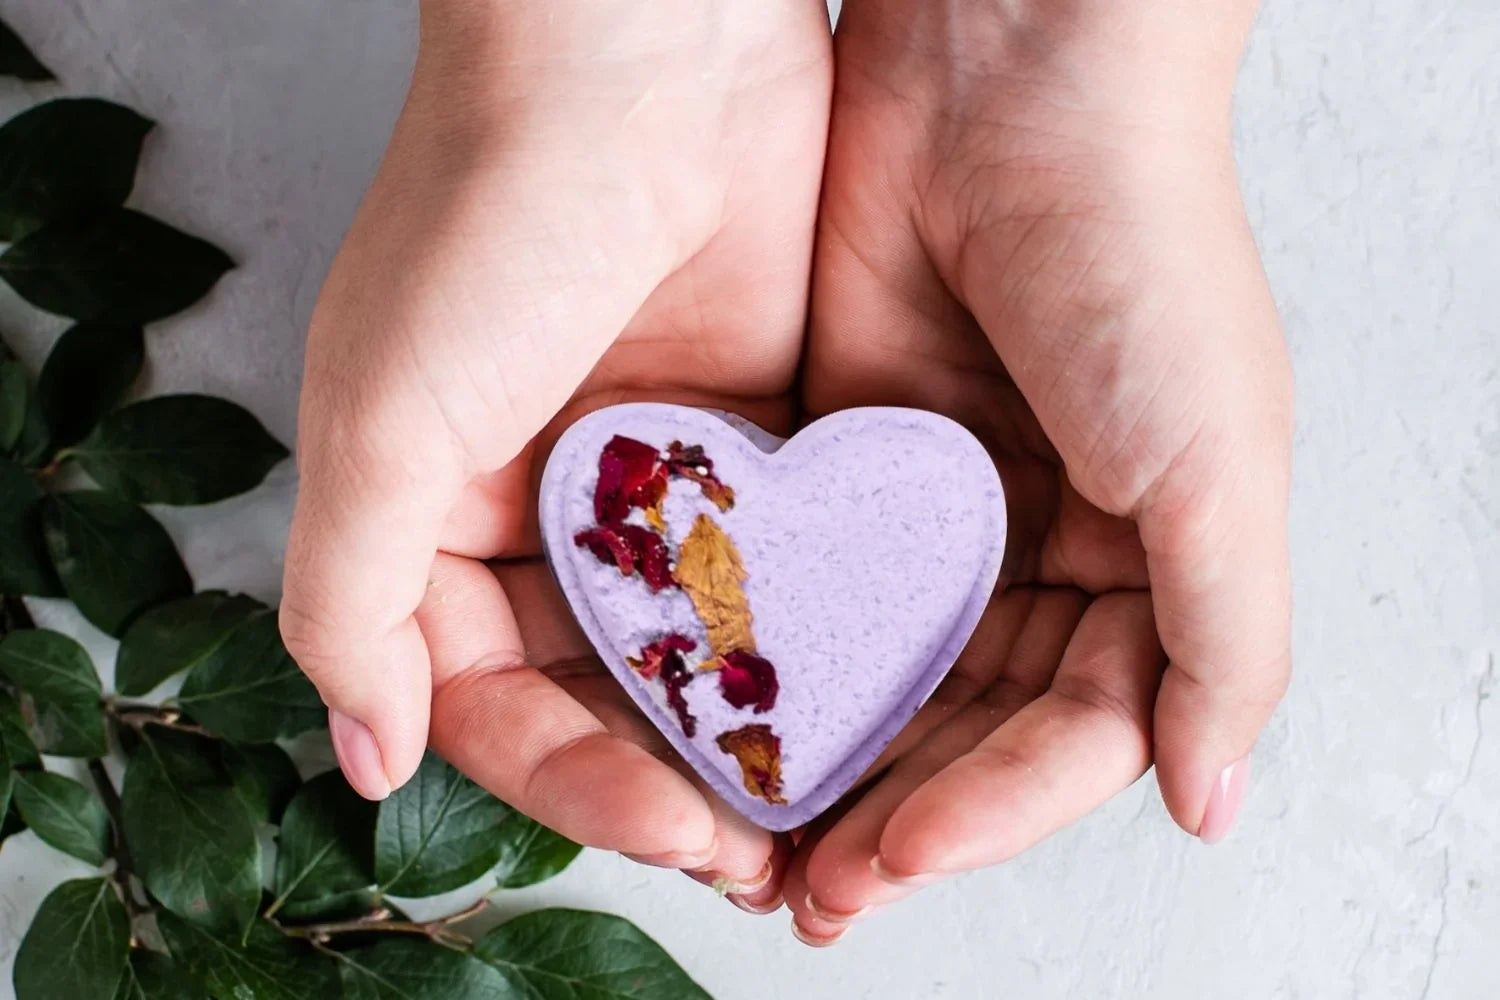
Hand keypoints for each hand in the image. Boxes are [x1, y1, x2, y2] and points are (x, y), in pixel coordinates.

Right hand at [281, 0, 830, 898]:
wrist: (643, 55)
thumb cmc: (490, 218)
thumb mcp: (382, 418)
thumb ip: (354, 596)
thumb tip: (363, 755)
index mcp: (438, 520)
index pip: (494, 700)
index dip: (572, 784)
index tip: (670, 831)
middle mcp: (545, 513)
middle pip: (605, 692)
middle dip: (671, 781)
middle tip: (760, 855)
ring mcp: (653, 483)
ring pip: (696, 646)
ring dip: (746, 731)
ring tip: (820, 811)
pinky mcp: (751, 441)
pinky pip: (775, 567)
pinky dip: (805, 636)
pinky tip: (859, 699)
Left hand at [786, 0, 1291, 940]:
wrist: (1009, 81)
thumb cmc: (1139, 254)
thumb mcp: (1217, 459)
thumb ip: (1222, 640)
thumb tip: (1206, 803)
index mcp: (1143, 564)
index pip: (1069, 734)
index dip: (989, 810)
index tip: (896, 857)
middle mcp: (1039, 546)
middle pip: (965, 722)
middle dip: (895, 810)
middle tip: (814, 893)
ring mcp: (938, 506)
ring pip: (881, 670)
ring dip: (826, 758)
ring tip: (757, 842)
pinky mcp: (848, 459)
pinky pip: (809, 582)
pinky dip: (775, 653)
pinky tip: (723, 715)